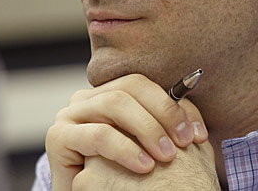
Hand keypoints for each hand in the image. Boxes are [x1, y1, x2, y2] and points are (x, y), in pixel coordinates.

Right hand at [45, 73, 210, 190]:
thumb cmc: (123, 173)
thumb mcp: (147, 145)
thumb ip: (165, 128)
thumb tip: (196, 126)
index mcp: (111, 92)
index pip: (148, 85)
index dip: (177, 106)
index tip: (199, 135)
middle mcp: (90, 97)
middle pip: (132, 87)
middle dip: (164, 113)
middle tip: (184, 142)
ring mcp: (71, 114)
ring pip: (115, 104)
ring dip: (147, 129)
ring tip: (166, 156)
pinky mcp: (59, 137)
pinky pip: (98, 135)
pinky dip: (125, 149)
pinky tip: (144, 166)